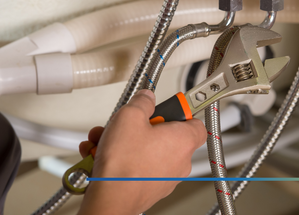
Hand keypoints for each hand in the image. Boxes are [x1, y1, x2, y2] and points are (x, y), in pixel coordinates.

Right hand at [77, 89, 206, 214]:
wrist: (111, 199)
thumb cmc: (125, 164)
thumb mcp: (130, 116)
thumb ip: (142, 102)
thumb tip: (147, 98)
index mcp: (183, 140)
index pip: (196, 122)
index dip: (181, 111)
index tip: (168, 106)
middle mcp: (180, 161)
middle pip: (165, 135)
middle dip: (142, 126)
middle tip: (127, 124)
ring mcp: (166, 177)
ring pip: (147, 150)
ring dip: (126, 142)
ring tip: (106, 140)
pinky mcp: (150, 188)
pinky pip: (138, 166)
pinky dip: (122, 159)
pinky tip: (102, 155)